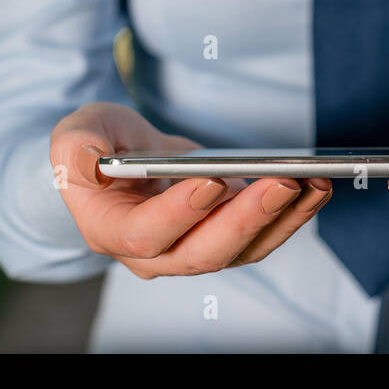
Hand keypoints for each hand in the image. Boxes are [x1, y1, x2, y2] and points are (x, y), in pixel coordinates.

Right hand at [50, 102, 331, 277]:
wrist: (120, 160)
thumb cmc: (97, 147)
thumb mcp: (76, 134)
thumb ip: (74, 148)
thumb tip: (87, 162)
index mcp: (110, 230)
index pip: (147, 233)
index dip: (180, 212)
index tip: (211, 180)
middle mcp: (153, 254)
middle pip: (205, 251)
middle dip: (247, 218)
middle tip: (282, 181)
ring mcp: (192, 249)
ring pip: (242, 249)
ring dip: (282, 219)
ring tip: (312, 182)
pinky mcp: (223, 237)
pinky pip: (261, 236)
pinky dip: (291, 214)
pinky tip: (314, 187)